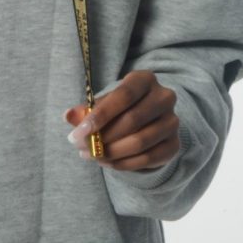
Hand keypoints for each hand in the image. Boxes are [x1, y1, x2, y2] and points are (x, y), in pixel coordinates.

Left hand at [64, 70, 179, 171]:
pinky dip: (124, 163)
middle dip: (102, 137)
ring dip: (111, 152)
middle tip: (80, 146)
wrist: (149, 118)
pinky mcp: (174, 144)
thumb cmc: (121, 105)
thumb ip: (87, 109)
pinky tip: (107, 162)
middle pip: (131, 121)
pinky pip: (148, 158)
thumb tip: (68, 116)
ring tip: (91, 155)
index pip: (123, 96)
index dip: (100, 115)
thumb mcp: (105, 101)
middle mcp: (164, 97)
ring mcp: (172, 122)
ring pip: (140, 142)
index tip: (79, 131)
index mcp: (145, 79)